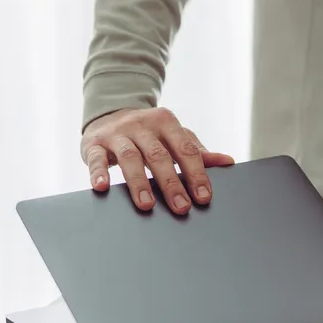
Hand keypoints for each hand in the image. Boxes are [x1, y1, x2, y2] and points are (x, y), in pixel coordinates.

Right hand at [80, 107, 234, 213]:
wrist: (108, 114)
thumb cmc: (148, 132)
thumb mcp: (172, 135)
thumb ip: (196, 149)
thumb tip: (227, 161)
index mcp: (166, 122)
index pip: (185, 149)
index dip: (195, 173)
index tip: (203, 197)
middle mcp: (142, 125)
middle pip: (159, 155)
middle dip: (171, 183)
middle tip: (181, 208)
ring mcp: (117, 133)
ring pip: (129, 157)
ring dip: (139, 182)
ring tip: (147, 205)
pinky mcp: (94, 143)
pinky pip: (96, 158)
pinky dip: (98, 173)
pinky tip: (102, 188)